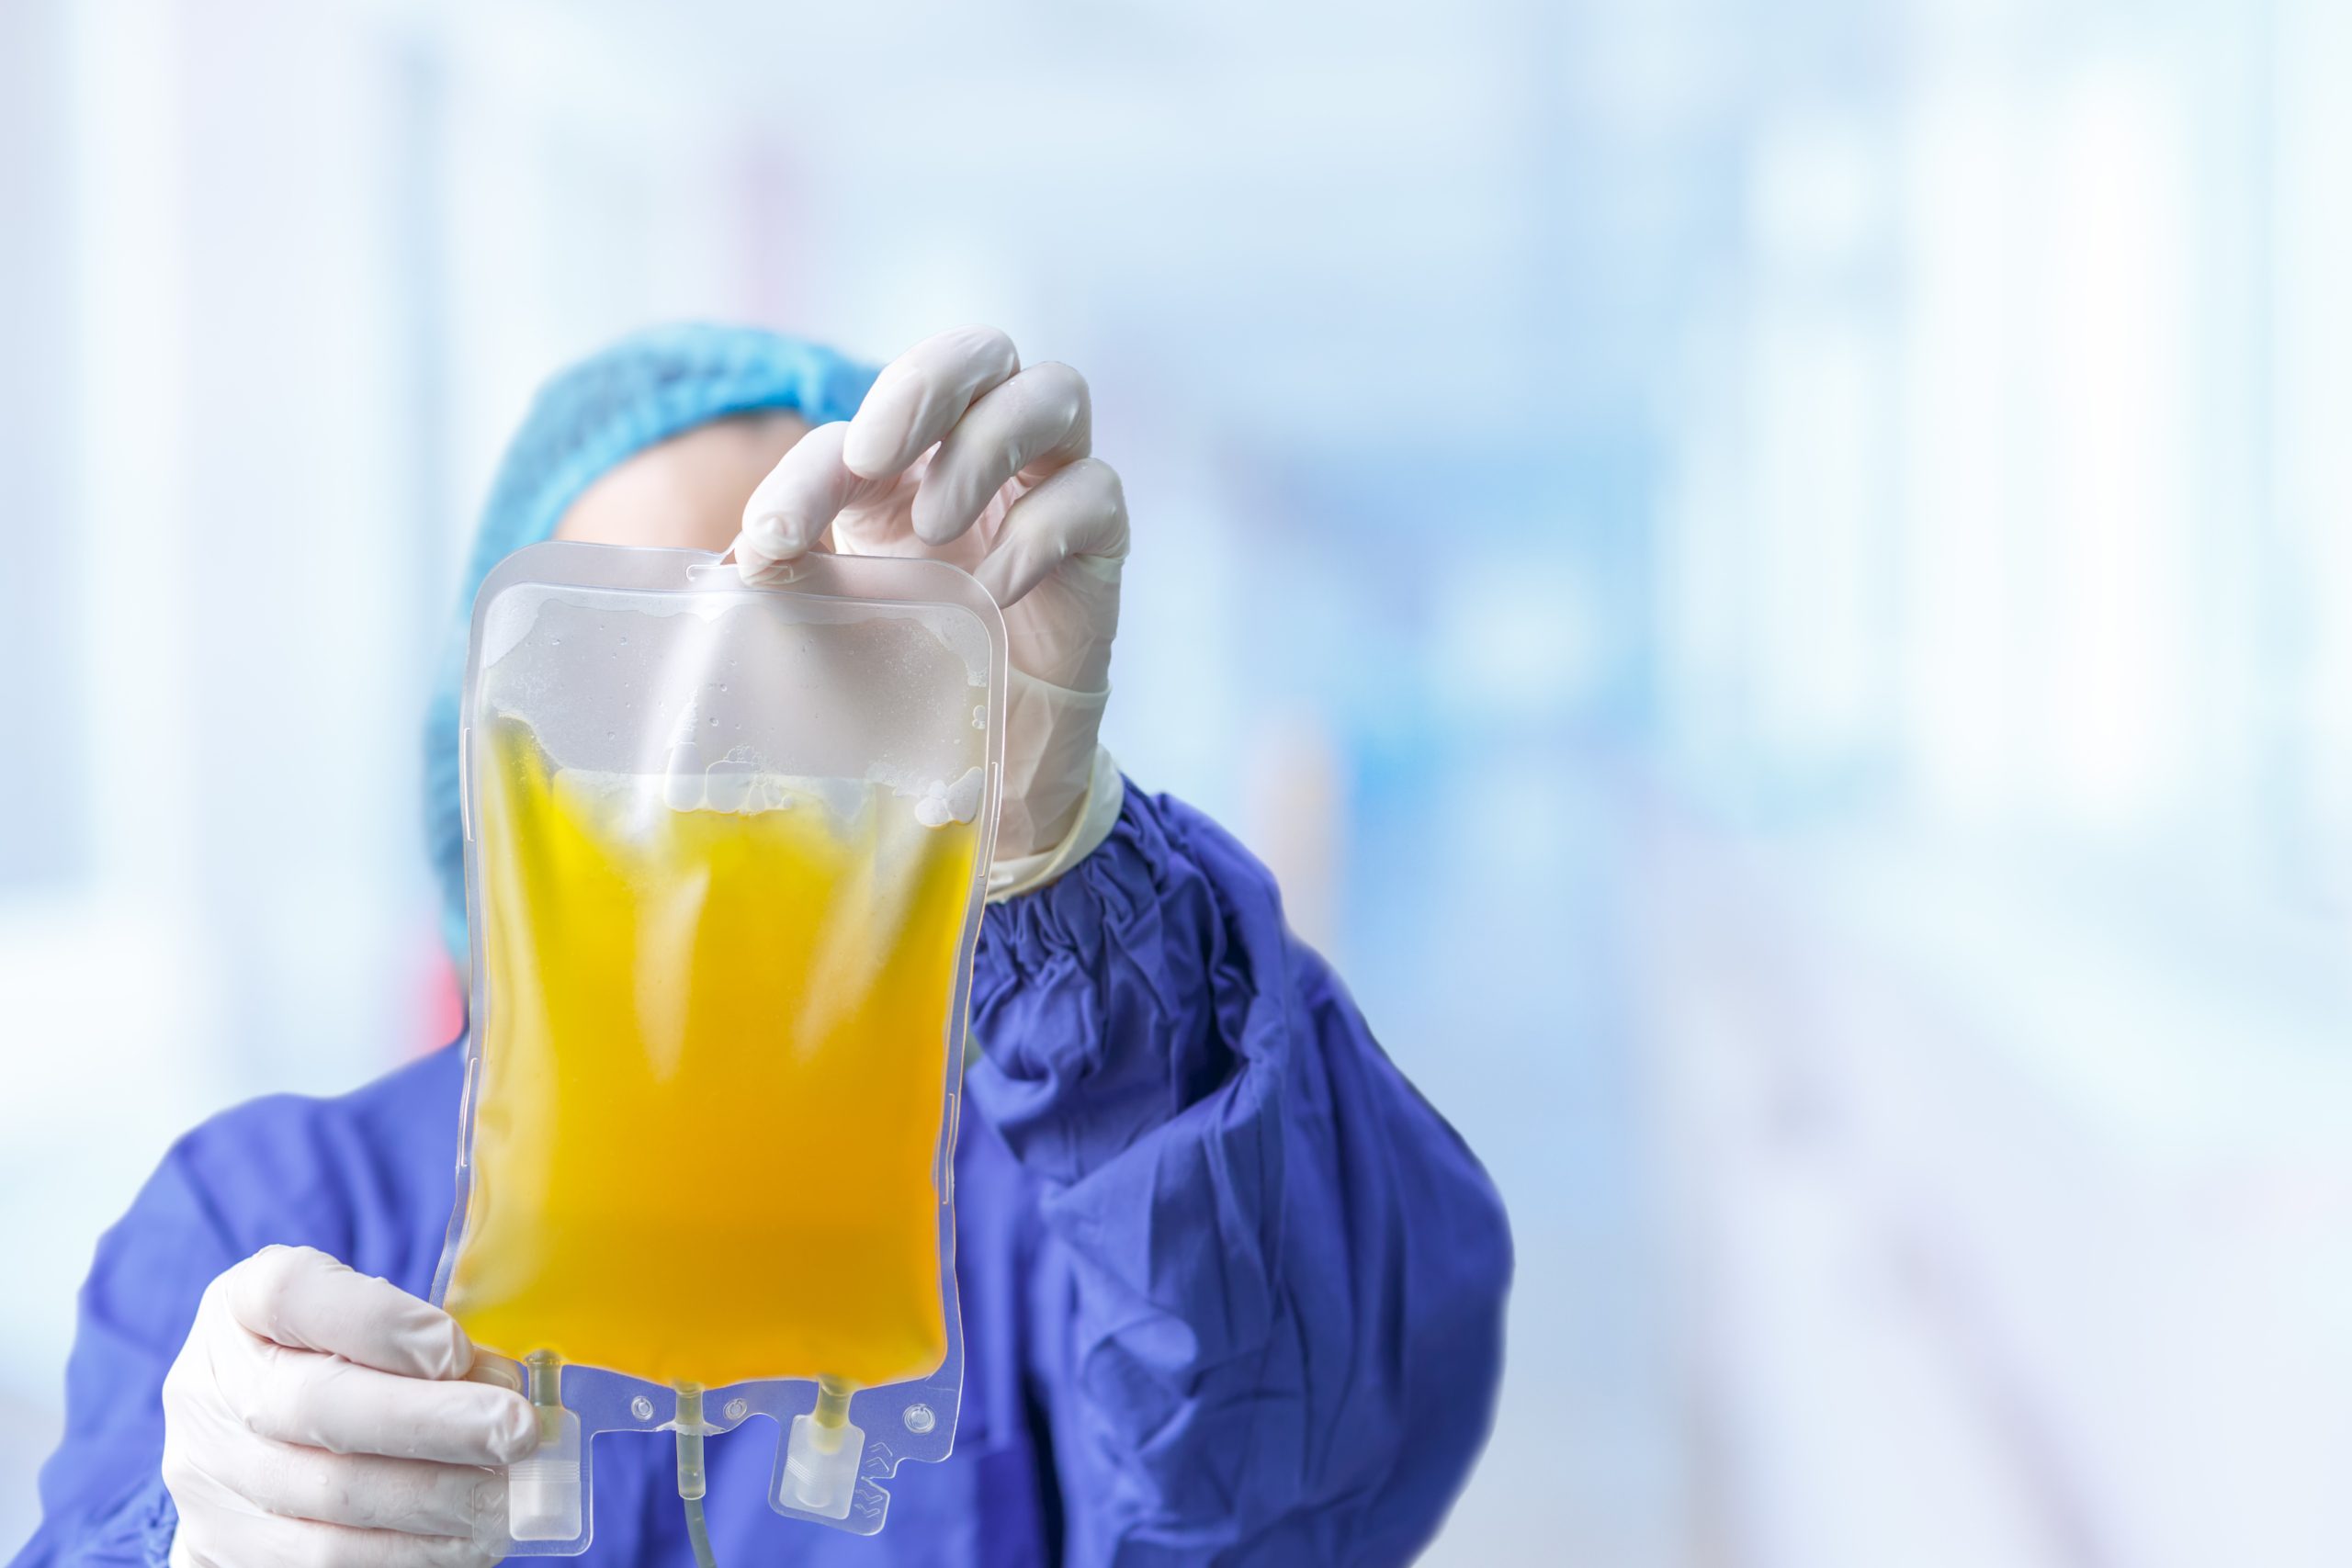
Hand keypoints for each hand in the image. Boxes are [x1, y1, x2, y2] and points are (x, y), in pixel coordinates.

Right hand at [161, 1246, 535, 1567]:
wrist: (247, 1442)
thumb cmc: (329, 1360)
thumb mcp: (360, 1316)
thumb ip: (418, 1337)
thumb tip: (497, 1384)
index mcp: (241, 1304)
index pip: (291, 1294)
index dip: (377, 1322)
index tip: (455, 1350)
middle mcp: (209, 1386)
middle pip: (315, 1403)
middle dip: (431, 1422)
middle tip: (516, 1431)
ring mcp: (207, 1471)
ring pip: (326, 1493)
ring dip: (433, 1496)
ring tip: (505, 1494)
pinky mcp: (222, 1544)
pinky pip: (322, 1559)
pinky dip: (407, 1551)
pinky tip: (467, 1540)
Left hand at [735, 326, 1127, 860]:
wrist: (995, 758)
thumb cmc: (916, 668)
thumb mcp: (841, 613)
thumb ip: (796, 571)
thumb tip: (743, 556)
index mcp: (913, 458)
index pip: (863, 427)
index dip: (811, 471)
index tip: (769, 538)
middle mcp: (989, 451)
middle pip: (983, 350)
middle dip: (924, 385)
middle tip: (871, 458)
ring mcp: (1053, 487)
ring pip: (1056, 393)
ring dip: (985, 445)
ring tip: (934, 527)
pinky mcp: (1103, 543)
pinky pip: (1094, 493)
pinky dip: (1040, 531)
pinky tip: (992, 594)